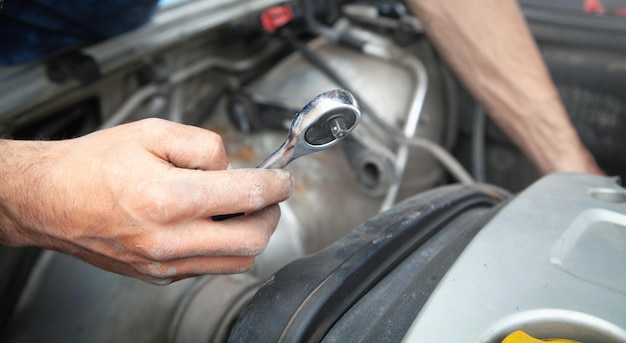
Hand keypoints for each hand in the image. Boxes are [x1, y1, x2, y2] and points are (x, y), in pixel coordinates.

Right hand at [0, 119, 293, 283]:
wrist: (51, 200)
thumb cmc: (94, 165)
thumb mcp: (153, 133)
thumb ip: (204, 146)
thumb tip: (233, 166)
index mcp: (169, 198)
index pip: (247, 195)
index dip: (275, 184)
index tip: (282, 179)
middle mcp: (169, 239)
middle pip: (252, 240)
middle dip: (271, 215)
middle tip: (269, 196)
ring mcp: (165, 263)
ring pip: (236, 261)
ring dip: (252, 235)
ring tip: (244, 210)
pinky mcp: (159, 276)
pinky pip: (210, 267)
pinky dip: (225, 248)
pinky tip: (215, 225)